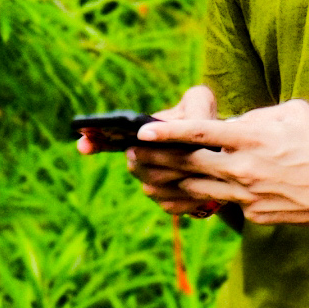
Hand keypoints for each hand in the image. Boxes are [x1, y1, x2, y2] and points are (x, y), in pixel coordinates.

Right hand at [85, 83, 219, 217]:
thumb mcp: (201, 104)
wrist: (225, 154)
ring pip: (152, 186)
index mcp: (140, 135)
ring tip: (199, 169)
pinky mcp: (168, 204)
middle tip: (180, 153)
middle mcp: (139, 160)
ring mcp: (151, 184)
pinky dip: (187, 197)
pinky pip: (170, 204)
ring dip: (174, 176)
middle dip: (157, 158)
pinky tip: (204, 190)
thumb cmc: (207, 122)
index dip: (94, 141)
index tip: (83, 142)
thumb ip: (191, 105)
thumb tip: (173, 126)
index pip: (108, 139)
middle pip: (135, 164)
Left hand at [140, 98, 308, 226]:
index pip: (199, 133)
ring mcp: (248, 195)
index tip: (143, 130)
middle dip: (157, 159)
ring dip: (172, 182)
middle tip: (135, 154)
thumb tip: (232, 122)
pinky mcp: (255, 214)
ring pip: (198, 190)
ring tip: (151, 175)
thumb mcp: (291, 113)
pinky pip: (222, 204)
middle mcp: (245, 168)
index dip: (167, 132)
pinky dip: (204, 198)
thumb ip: (255, 116)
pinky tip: (188, 193)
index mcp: (252, 137)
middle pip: (189, 164)